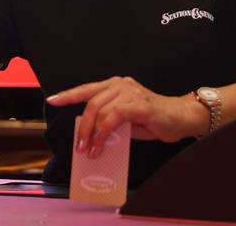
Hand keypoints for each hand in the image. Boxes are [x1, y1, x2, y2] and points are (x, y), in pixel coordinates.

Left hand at [46, 76, 200, 157]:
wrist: (181, 118)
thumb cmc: (155, 119)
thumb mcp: (128, 121)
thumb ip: (112, 122)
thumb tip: (94, 136)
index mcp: (116, 86)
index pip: (87, 89)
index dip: (69, 94)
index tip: (53, 100)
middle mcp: (120, 85)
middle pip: (91, 102)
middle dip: (82, 126)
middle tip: (79, 146)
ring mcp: (130, 93)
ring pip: (100, 109)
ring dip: (91, 133)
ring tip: (90, 151)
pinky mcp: (139, 105)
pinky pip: (114, 117)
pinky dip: (104, 132)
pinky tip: (101, 145)